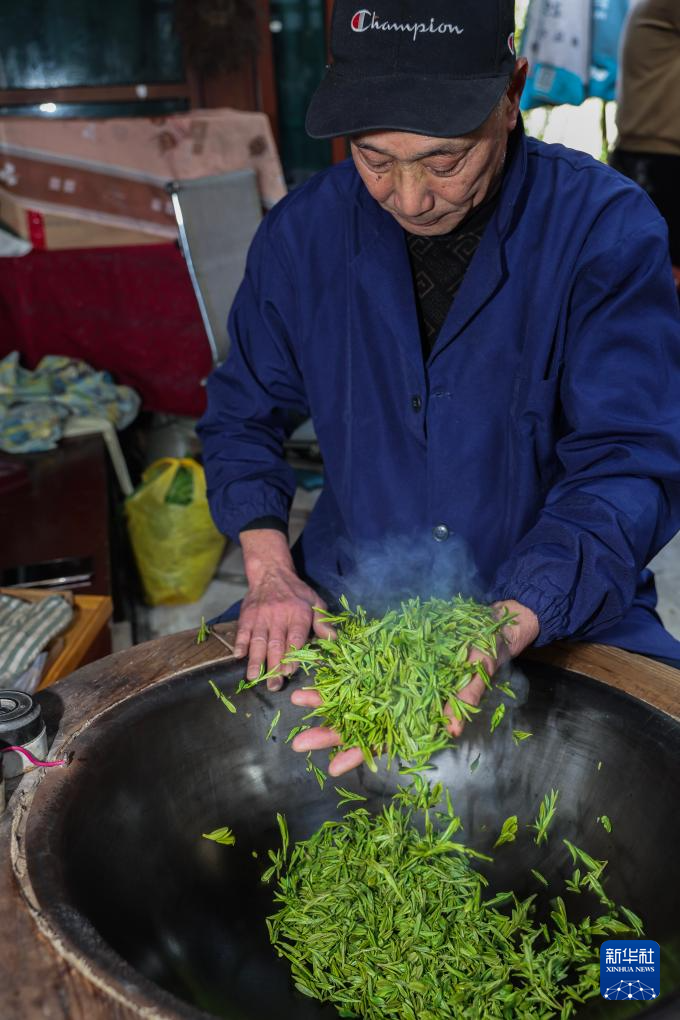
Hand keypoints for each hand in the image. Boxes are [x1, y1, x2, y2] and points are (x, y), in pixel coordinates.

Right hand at [235, 529, 335, 690]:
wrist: (271, 573)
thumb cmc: (297, 592)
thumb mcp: (315, 602)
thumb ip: (324, 621)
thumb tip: (334, 640)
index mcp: (298, 613)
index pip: (295, 637)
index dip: (292, 655)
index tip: (290, 671)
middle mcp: (279, 616)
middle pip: (276, 643)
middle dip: (274, 666)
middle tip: (274, 685)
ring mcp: (261, 616)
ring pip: (258, 640)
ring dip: (256, 660)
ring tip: (254, 678)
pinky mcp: (247, 615)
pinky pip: (243, 631)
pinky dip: (240, 644)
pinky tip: (239, 657)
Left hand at [291, 599, 539, 775]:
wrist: (485, 622)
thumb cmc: (485, 653)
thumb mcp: (479, 673)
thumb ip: (464, 700)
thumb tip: (452, 729)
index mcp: (420, 714)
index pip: (386, 740)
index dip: (361, 753)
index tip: (334, 767)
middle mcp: (400, 700)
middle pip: (361, 721)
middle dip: (330, 731)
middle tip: (299, 741)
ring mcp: (391, 678)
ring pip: (354, 695)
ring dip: (327, 700)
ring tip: (298, 701)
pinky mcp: (388, 654)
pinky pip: (358, 665)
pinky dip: (337, 668)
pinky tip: (316, 670)